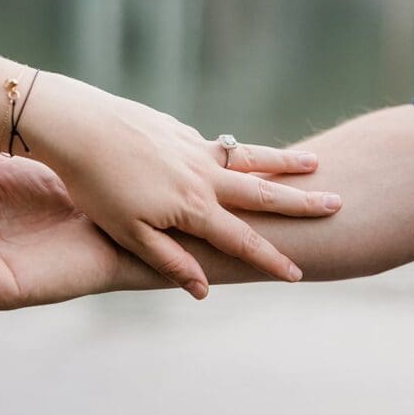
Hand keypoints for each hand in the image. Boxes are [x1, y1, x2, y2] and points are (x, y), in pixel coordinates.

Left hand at [23, 73, 342, 296]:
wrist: (77, 125)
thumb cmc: (96, 185)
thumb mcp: (129, 234)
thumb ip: (170, 260)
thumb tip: (203, 289)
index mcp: (193, 206)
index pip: (242, 239)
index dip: (271, 259)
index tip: (299, 273)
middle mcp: (202, 173)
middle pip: (261, 189)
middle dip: (300, 200)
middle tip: (336, 202)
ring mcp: (192, 146)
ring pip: (245, 157)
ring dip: (280, 162)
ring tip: (310, 163)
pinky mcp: (176, 128)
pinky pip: (216, 144)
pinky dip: (237, 151)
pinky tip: (238, 154)